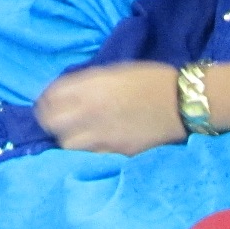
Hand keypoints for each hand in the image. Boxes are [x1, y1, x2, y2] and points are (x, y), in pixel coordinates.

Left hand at [34, 62, 188, 154]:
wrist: (183, 102)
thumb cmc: (151, 80)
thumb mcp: (115, 71)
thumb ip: (88, 83)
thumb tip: (66, 93)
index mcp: (91, 87)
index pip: (50, 97)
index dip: (45, 100)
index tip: (47, 103)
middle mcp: (91, 111)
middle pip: (52, 123)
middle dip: (50, 121)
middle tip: (57, 121)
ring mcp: (103, 135)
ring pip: (67, 144)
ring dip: (67, 138)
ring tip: (75, 135)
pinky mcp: (117, 152)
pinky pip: (89, 156)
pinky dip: (86, 152)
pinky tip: (92, 146)